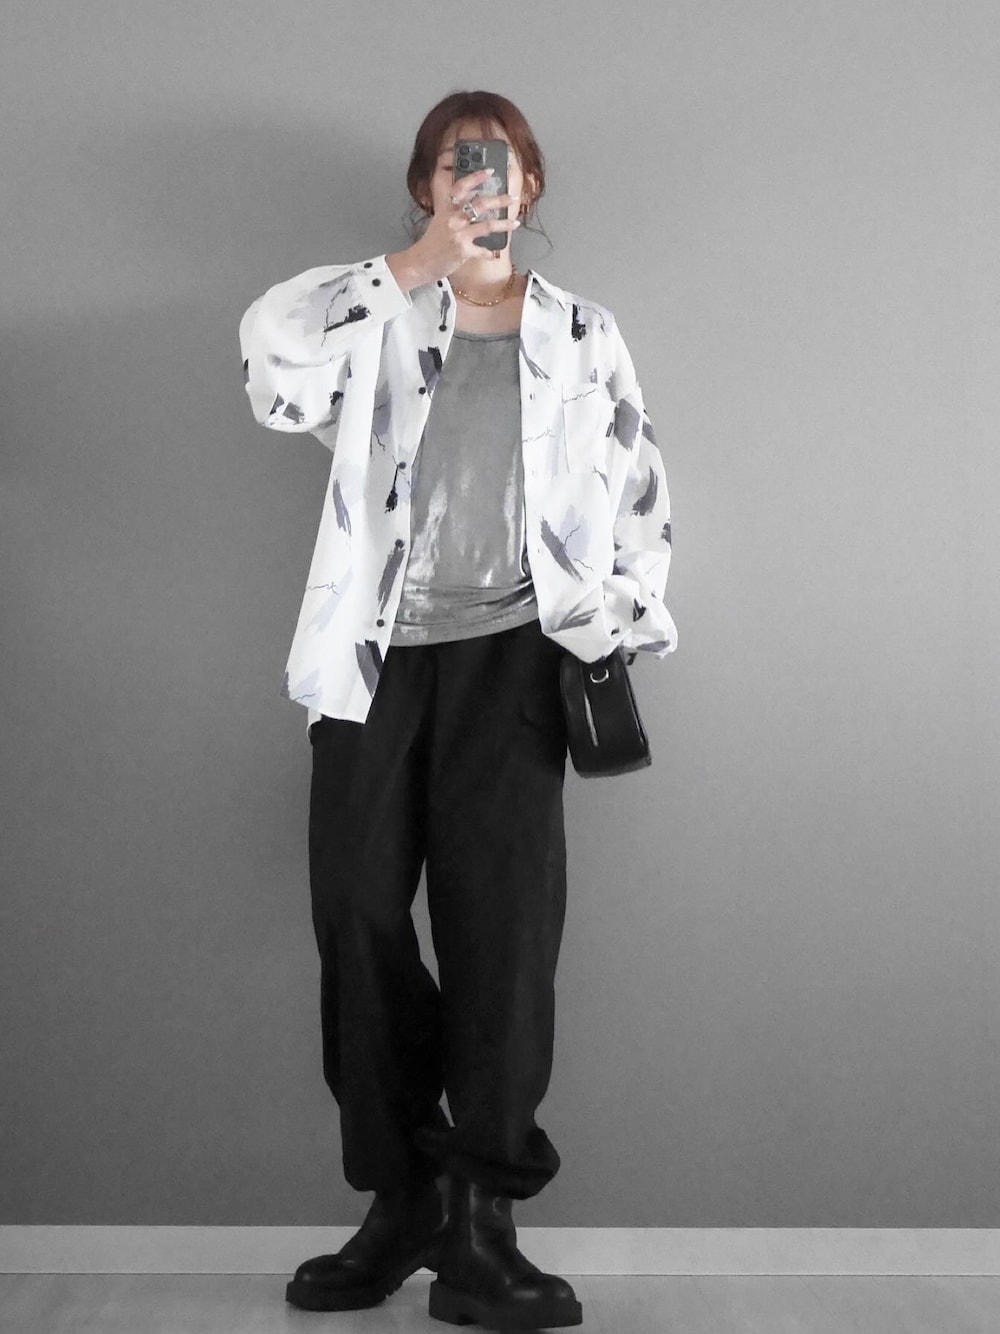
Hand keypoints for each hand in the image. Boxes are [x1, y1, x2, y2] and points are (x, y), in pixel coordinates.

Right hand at [402, 168, 521, 284]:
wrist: (420, 262)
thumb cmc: (431, 243)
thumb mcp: (439, 221)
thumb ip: (454, 212)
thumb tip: (473, 206)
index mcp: (447, 209)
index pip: (462, 187)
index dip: (476, 177)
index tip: (489, 171)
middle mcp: (453, 219)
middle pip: (480, 204)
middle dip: (500, 200)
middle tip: (512, 197)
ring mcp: (459, 234)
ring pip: (487, 225)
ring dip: (504, 224)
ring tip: (515, 223)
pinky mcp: (463, 251)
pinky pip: (482, 251)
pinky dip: (489, 253)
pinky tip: (493, 254)